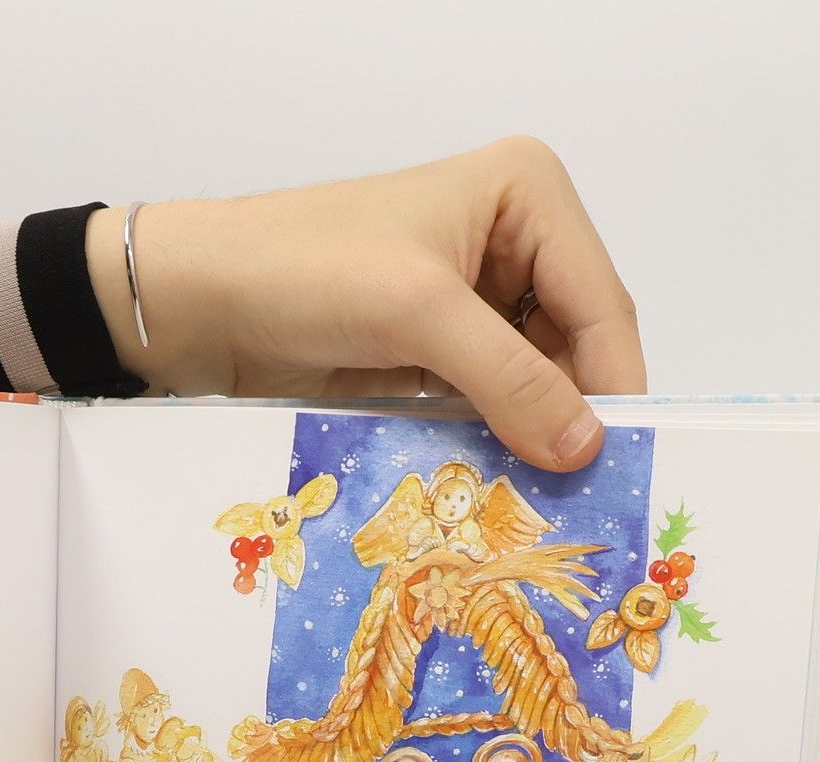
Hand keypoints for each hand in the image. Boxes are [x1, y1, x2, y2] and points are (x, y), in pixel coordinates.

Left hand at [86, 138, 642, 470]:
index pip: (600, 303)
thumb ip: (510, 379)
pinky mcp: (429, 350)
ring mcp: (469, 299)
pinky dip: (487, 444)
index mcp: (528, 196)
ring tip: (539, 508)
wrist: (199, 301)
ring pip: (528, 383)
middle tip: (582, 502)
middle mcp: (511, 240)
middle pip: (572, 347)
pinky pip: (482, 404)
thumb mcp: (419, 315)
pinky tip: (492, 493)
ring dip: (528, 440)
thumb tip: (586, 447)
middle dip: (571, 417)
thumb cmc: (305, 272)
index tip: (620, 466)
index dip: (613, 386)